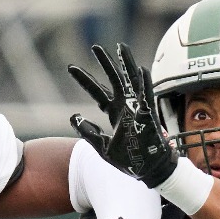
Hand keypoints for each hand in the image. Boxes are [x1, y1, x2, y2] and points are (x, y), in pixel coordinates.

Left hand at [68, 43, 182, 187]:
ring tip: (121, 47)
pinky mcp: (148, 115)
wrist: (149, 171)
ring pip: (132, 80)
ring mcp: (138, 108)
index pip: (98, 92)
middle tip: (95, 47)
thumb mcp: (102, 148)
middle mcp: (126, 106)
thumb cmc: (130, 161)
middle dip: (105, 63)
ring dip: (126, 63)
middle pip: (114, 79)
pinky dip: (144, 83)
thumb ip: (88, 132)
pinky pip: (147, 96)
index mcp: (115, 113)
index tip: (71, 68)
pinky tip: (140, 69)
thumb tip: (73, 117)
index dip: (85, 80)